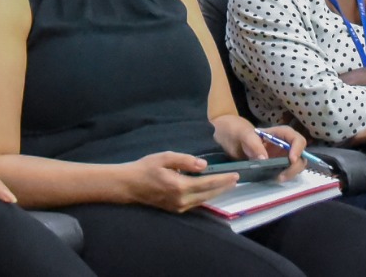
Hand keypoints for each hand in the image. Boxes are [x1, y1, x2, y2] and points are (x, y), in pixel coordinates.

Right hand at [119, 151, 238, 212]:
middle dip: (223, 187)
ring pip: (203, 200)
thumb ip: (185, 160)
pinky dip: (206, 195)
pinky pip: (196, 202)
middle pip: (208, 194)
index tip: (235, 175)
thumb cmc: (146, 168)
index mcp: (180, 186)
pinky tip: (210, 190)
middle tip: (236, 179)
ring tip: (227, 184)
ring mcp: (179, 207)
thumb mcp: (164, 158)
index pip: (207, 183)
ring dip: (216, 192)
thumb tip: (203, 165)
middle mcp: (182, 200)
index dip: (222, 179)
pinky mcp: (176, 209)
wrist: (129, 185)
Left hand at [213, 114, 307, 180]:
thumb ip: (253, 143)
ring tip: (277, 178)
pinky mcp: (274, 165)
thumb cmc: (235, 131)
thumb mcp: (242, 134)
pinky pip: (286, 171)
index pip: (295, 138)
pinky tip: (274, 178)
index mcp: (277, 134)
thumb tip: (264, 158)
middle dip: (296, 166)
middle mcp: (282, 145)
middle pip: (300, 154)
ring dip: (291, 173)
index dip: (298, 148)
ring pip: (295, 165)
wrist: (225, 137)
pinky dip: (284, 176)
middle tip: (282, 175)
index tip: (291, 159)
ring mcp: (279, 156)